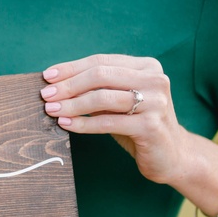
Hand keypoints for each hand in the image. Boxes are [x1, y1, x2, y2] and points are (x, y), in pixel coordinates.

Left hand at [41, 54, 191, 184]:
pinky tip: (66, 124)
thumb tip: (56, 83)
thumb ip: (97, 88)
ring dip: (71, 104)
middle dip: (68, 85)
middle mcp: (155, 79)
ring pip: (102, 98)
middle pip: (100, 75)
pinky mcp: (151, 126)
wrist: (172, 155)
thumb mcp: (119, 101)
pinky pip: (107, 122)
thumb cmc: (137, 125)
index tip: (47, 76)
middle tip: (46, 95)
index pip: (101, 61)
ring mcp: (156, 102)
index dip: (71, 68)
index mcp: (147, 66)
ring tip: (51, 110)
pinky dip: (82, 123)